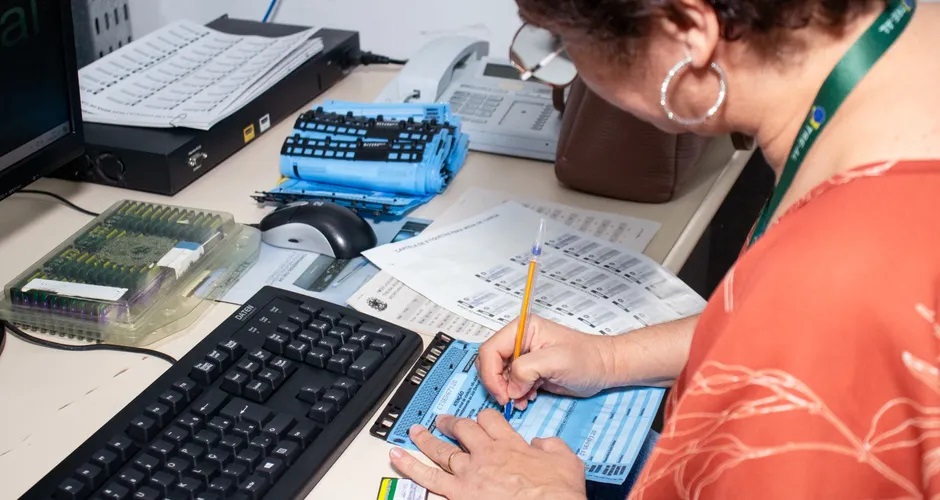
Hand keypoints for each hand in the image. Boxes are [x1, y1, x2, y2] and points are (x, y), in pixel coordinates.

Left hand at [389, 409, 585, 499]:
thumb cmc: (557, 493)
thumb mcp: (566, 460)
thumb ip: (552, 446)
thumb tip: (543, 442)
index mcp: (510, 445)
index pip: (491, 420)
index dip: (484, 416)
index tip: (481, 417)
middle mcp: (485, 455)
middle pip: (462, 430)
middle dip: (450, 423)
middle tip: (441, 420)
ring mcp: (469, 476)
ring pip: (440, 451)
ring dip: (424, 440)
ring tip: (414, 432)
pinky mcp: (458, 495)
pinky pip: (428, 480)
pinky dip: (410, 468)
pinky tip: (397, 460)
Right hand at [478, 315, 615, 409]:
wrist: (604, 368)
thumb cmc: (585, 359)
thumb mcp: (555, 361)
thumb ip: (526, 370)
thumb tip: (511, 389)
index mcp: (521, 329)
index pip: (490, 350)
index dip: (491, 374)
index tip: (503, 395)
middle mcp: (518, 341)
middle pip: (489, 363)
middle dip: (497, 384)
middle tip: (510, 401)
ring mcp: (522, 357)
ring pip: (498, 376)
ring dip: (507, 392)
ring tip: (524, 401)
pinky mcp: (528, 372)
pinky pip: (509, 384)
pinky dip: (514, 395)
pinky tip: (528, 400)